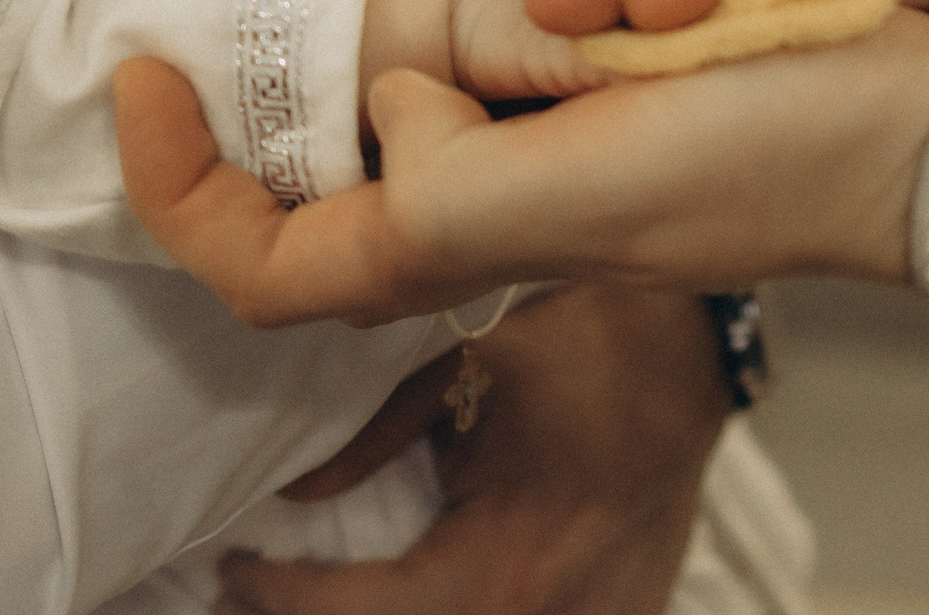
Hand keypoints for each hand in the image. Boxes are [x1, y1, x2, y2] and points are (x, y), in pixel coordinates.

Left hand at [127, 0, 928, 324]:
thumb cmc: (784, 157)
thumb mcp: (591, 191)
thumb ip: (446, 190)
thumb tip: (382, 108)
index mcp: (476, 241)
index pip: (273, 267)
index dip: (182, 191)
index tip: (144, 73)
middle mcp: (497, 190)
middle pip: (320, 143)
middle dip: (246, 36)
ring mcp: (554, 121)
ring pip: (399, 53)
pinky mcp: (617, 56)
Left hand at [218, 285, 725, 614]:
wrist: (697, 347)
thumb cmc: (584, 340)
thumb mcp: (467, 367)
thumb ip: (376, 435)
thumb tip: (295, 490)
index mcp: (502, 562)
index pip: (356, 614)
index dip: (277, 598)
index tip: (230, 569)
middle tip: (245, 601)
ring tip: (320, 600)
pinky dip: (457, 609)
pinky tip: (415, 592)